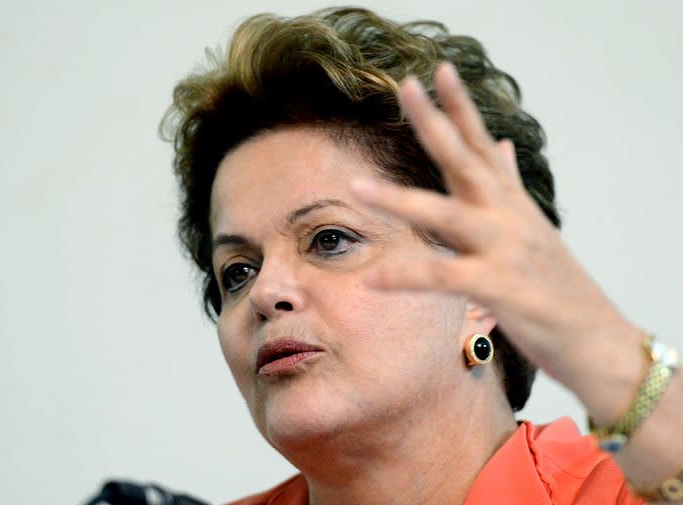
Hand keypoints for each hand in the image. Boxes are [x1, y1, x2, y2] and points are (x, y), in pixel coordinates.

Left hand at [350, 63, 641, 397]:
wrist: (597, 338)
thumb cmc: (556, 286)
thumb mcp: (532, 228)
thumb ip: (510, 185)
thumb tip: (505, 145)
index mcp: (510, 202)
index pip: (482, 144)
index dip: (461, 106)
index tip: (439, 71)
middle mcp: (508, 216)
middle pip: (465, 162)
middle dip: (434, 123)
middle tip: (405, 87)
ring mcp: (506, 249)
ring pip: (447, 216)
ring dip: (401, 200)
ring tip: (357, 186)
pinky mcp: (501, 288)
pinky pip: (444, 278)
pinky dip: (407, 276)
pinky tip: (373, 278)